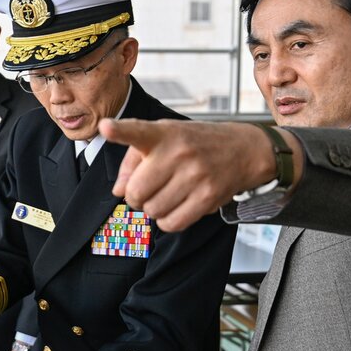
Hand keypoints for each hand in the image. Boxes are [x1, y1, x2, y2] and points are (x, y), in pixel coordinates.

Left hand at [100, 118, 299, 231]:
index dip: (120, 131)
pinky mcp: (208, 197)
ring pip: (152, 211)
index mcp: (163, 134)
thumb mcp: (164, 139)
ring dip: (154, 209)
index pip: (138, 131)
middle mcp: (179, 152)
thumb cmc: (194, 144)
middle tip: (148, 188)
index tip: (106, 127)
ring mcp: (195, 175)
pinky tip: (176, 206)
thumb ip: (133, 161)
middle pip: (135, 193)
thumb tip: (118, 191)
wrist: (244, 150)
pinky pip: (171, 223)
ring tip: (167, 194)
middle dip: (136, 197)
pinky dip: (167, 220)